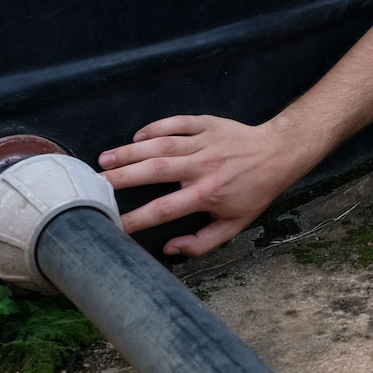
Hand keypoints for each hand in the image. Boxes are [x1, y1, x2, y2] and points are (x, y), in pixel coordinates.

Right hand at [99, 115, 310, 257]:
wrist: (278, 153)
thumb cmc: (254, 192)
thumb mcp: (234, 225)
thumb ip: (201, 241)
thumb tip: (169, 249)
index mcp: (208, 194)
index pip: (164, 209)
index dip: (136, 219)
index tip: (112, 226)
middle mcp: (203, 166)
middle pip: (154, 172)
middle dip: (121, 178)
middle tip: (93, 185)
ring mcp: (204, 142)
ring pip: (160, 145)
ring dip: (129, 151)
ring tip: (103, 160)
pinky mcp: (207, 123)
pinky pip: (176, 123)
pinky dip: (154, 128)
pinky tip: (136, 137)